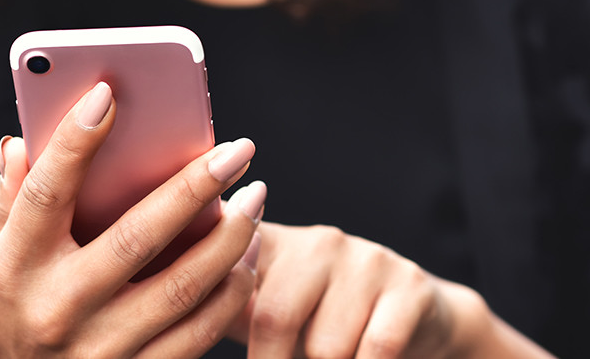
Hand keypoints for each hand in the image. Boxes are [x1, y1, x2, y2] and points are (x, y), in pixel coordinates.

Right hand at [0, 82, 266, 357]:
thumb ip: (9, 197)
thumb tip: (23, 139)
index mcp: (14, 267)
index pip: (47, 193)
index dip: (74, 142)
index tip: (108, 95)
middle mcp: (57, 308)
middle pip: (137, 239)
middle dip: (194, 188)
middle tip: (237, 150)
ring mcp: (99, 350)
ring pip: (182, 290)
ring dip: (230, 241)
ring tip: (255, 198)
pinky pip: (197, 336)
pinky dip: (230, 293)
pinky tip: (246, 257)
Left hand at [230, 223, 552, 357]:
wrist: (417, 320)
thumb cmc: (321, 323)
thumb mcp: (266, 311)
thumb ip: (222, 305)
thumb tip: (172, 319)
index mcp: (273, 242)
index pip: (229, 262)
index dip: (212, 302)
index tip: (202, 327)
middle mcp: (319, 241)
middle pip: (274, 316)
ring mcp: (366, 258)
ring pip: (325, 346)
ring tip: (321, 358)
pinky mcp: (408, 285)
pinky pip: (375, 350)